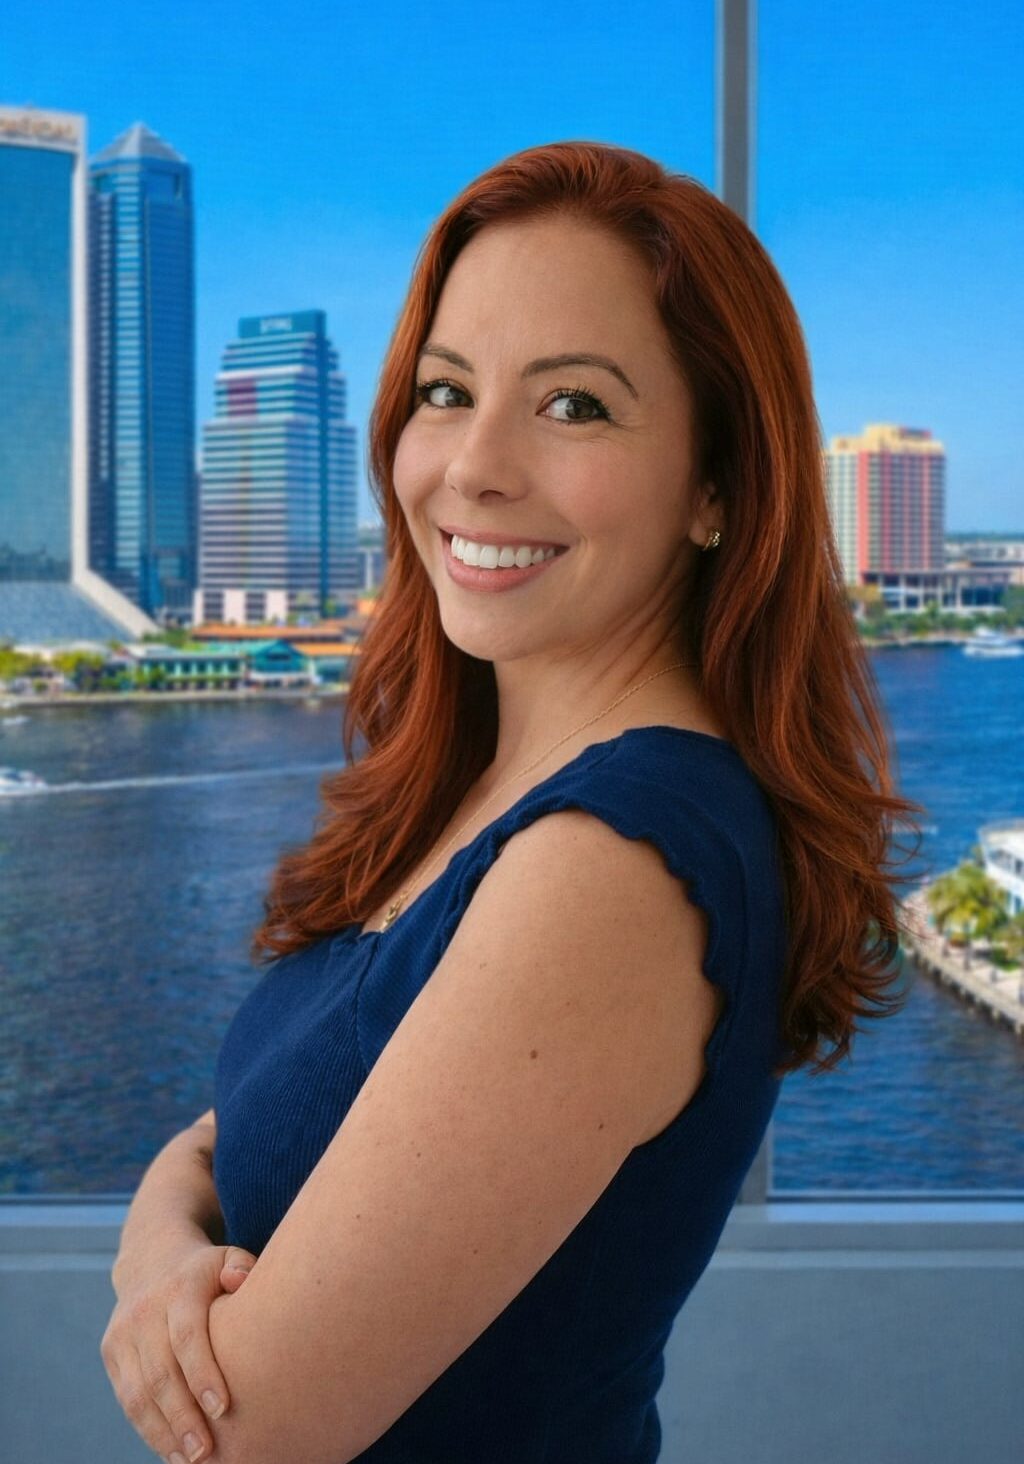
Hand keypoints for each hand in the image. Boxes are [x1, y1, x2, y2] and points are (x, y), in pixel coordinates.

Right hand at [101, 1242, 257, 1462]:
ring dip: (162, 1433)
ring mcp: (123, 1334)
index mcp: (179, 1289)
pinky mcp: (111, 1352)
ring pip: (138, 1394)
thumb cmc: (207, 1270)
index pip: (188, 1336)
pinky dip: (147, 1428)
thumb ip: (241, 1268)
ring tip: (189, 1461)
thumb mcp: (227, 1257)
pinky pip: (127, 1398)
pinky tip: (170, 1450)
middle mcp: (145, 1312)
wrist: (151, 1257)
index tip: (223, 1409)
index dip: (203, 1374)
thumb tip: (240, 1282)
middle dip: (183, 1418)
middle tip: (206, 1453)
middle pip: (161, 1374)